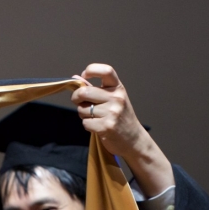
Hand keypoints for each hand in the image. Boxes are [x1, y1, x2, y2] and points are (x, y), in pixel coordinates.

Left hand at [71, 63, 173, 196]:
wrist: (133, 139)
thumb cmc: (121, 117)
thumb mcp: (112, 99)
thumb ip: (94, 89)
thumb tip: (76, 78)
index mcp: (118, 88)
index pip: (106, 71)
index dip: (92, 70)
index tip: (84, 75)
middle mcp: (116, 98)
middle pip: (85, 92)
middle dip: (76, 97)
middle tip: (79, 102)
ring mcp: (112, 113)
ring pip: (83, 109)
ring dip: (83, 114)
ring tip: (93, 117)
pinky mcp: (106, 127)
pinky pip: (85, 123)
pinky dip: (87, 125)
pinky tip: (96, 126)